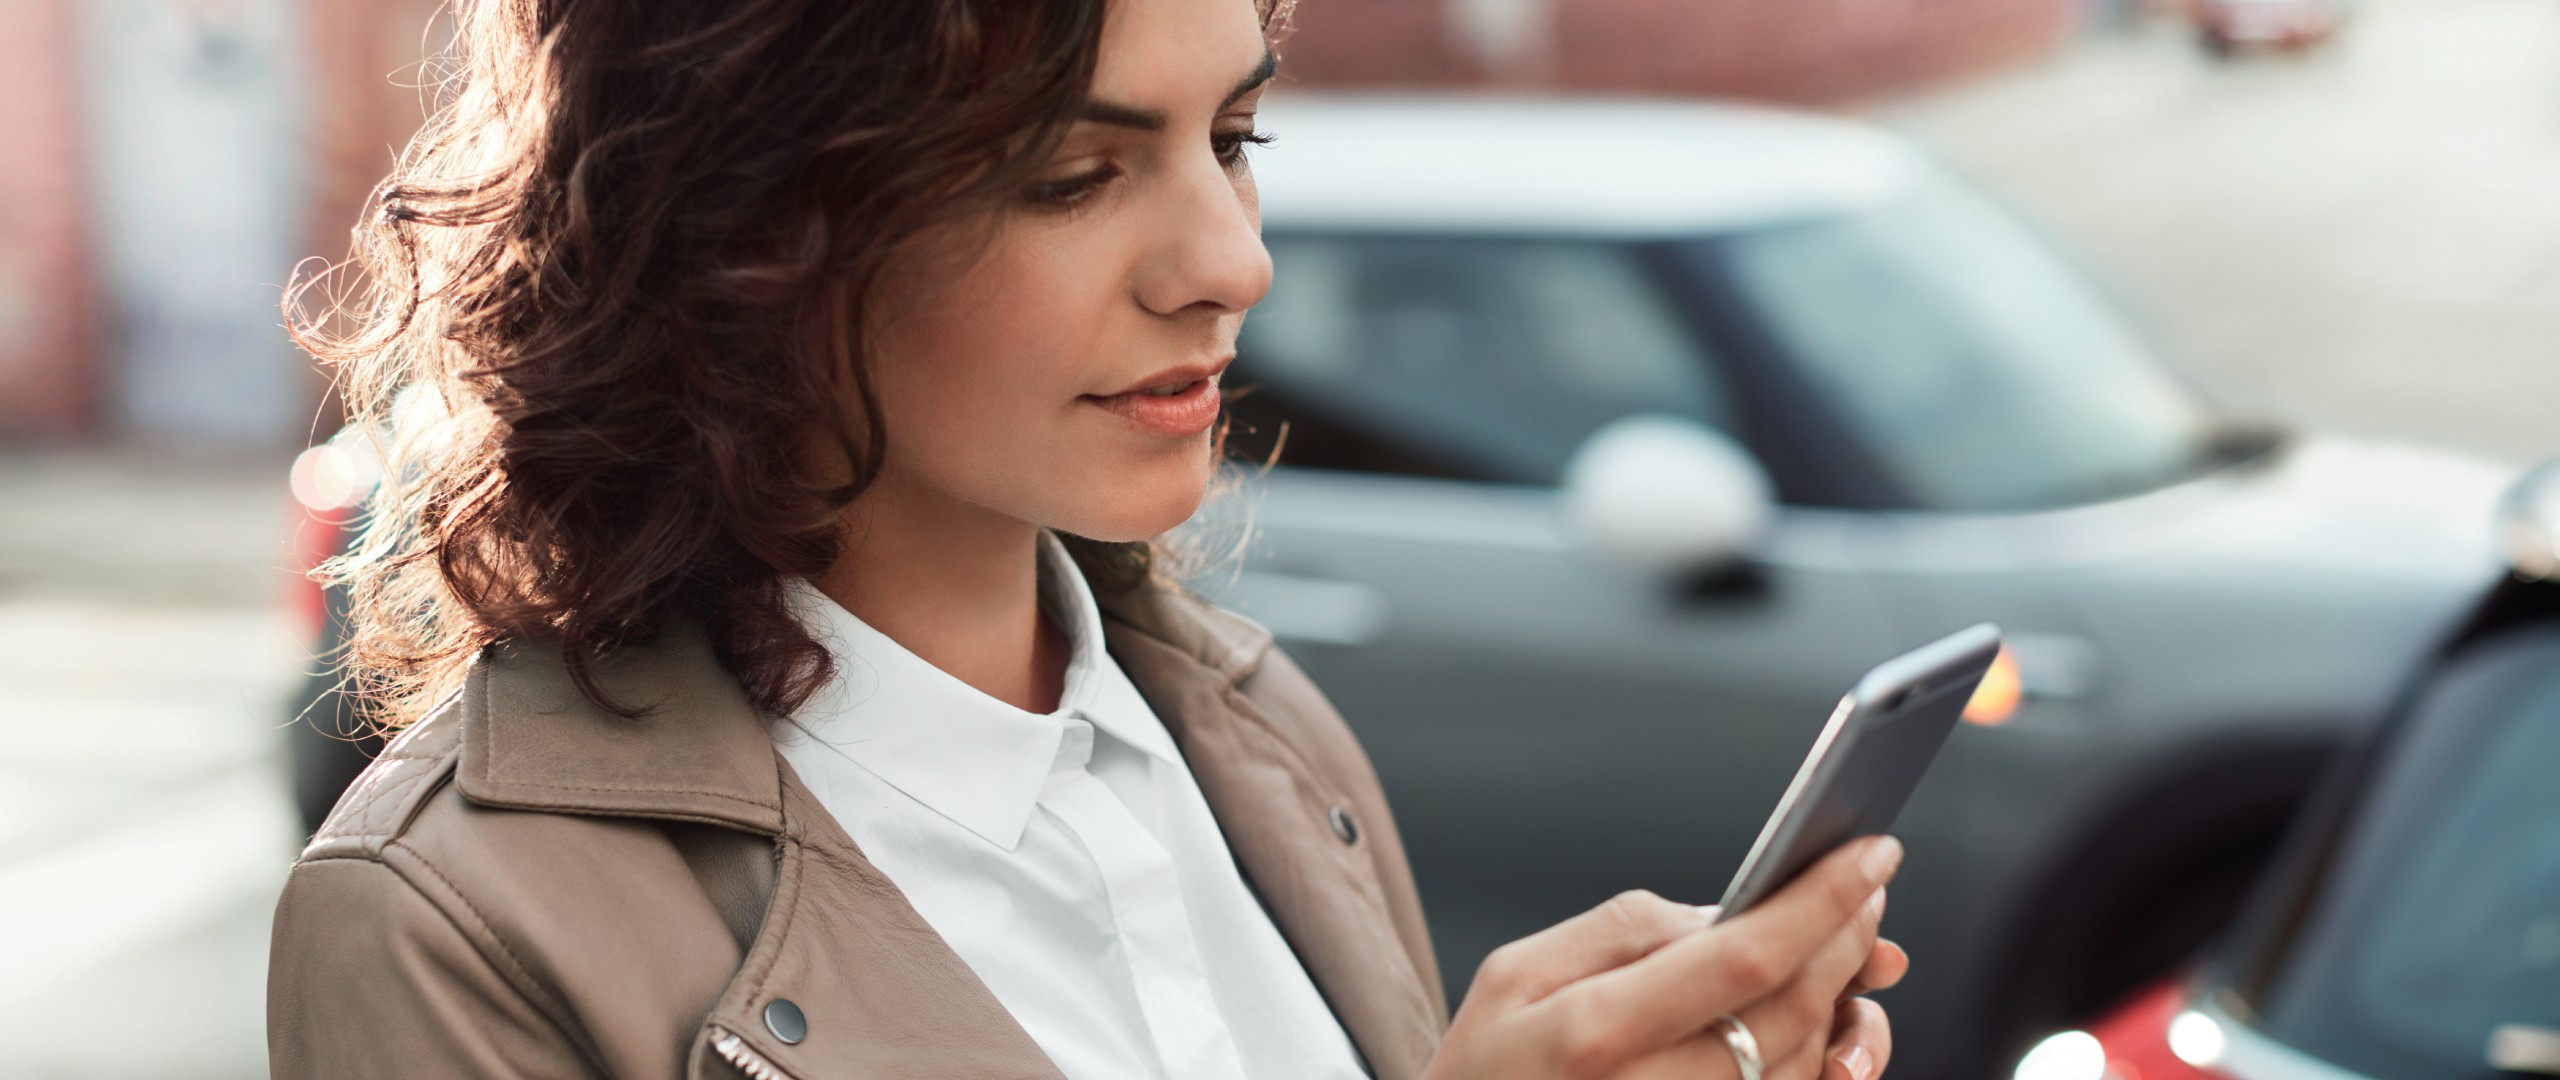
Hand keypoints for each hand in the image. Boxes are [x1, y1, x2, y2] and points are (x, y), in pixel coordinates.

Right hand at [1423, 836, 1906, 1079]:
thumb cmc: (1487, 1069)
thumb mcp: (1517, 974)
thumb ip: (1622, 931)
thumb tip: (1723, 912)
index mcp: (1594, 1033)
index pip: (1741, 959)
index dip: (1820, 903)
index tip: (1870, 856)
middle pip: (1792, 1011)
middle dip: (1847, 939)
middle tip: (1868, 891)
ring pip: (1805, 1064)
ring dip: (1848, 1001)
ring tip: (1850, 950)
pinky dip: (1825, 1058)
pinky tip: (1828, 1023)